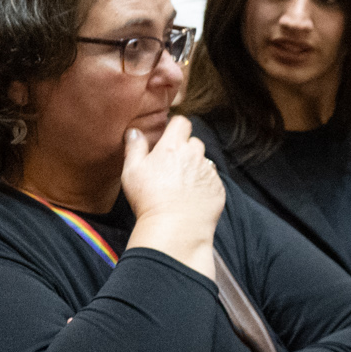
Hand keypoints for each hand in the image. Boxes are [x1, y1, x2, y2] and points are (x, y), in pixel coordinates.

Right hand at [120, 115, 225, 265]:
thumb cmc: (149, 199)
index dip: (175, 127)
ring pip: (203, 162)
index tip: (169, 136)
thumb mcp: (132, 171)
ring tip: (180, 185)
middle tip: (171, 166)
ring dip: (195, 167)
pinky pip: (211, 180)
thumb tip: (134, 131)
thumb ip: (134, 147)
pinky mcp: (218, 188)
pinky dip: (203, 185)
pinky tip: (191, 198)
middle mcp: (195, 155)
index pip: (181, 122)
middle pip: (194, 142)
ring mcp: (209, 172)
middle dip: (185, 149)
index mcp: (173, 146)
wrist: (175, 228)